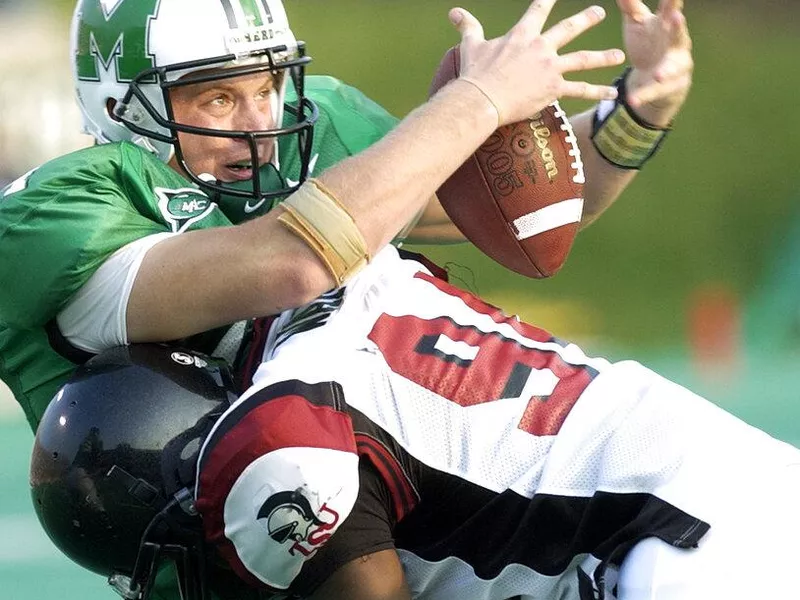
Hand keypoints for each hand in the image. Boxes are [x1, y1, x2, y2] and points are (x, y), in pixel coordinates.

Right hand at [450, 0, 625, 125]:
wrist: (483, 99)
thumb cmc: (475, 73)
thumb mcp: (471, 45)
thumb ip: (468, 26)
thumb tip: (453, 12)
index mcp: (523, 34)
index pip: (540, 8)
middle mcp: (541, 47)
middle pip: (570, 28)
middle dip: (587, 19)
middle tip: (600, 12)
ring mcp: (550, 68)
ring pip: (583, 59)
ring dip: (603, 57)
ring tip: (618, 55)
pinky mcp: (554, 89)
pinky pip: (580, 90)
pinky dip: (597, 92)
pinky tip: (613, 94)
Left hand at [616, 0, 693, 125]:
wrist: (655, 78)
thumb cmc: (647, 42)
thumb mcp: (638, 23)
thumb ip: (630, 6)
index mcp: (667, 24)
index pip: (671, 8)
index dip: (673, 0)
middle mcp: (676, 43)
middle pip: (679, 34)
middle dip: (679, 27)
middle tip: (677, 17)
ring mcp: (675, 65)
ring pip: (673, 68)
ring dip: (666, 71)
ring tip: (658, 75)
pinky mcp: (669, 86)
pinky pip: (655, 92)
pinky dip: (644, 95)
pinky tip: (632, 100)